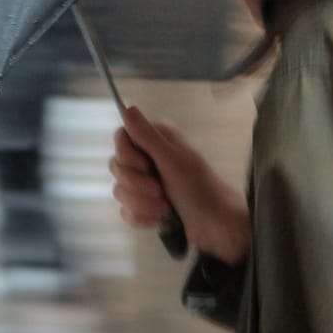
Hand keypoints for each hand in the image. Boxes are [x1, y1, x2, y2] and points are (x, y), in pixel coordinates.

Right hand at [111, 106, 250, 263]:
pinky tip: (159, 219)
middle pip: (117, 166)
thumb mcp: (172, 159)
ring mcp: (146, 184)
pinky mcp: (146, 206)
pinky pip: (126, 211)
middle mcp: (150, 158)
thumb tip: (127, 107)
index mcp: (158, 140)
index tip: (144, 165)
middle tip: (161, 190)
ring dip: (142, 204)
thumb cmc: (199, 188)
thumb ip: (146, 135)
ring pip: (120, 191)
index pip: (121, 137)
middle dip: (137, 184)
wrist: (215, 226)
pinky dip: (142, 217)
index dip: (127, 154)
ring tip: (165, 208)